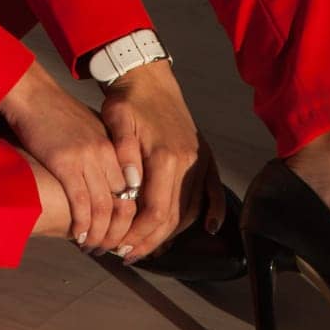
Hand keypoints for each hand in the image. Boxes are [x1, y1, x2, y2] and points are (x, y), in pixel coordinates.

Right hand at [0, 62, 143, 252]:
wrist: (33, 94)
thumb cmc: (56, 112)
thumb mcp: (88, 130)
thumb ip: (100, 154)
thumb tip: (104, 184)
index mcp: (114, 144)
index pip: (133, 190)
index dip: (130, 217)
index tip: (122, 233)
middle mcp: (106, 152)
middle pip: (123, 203)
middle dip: (118, 231)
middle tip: (109, 248)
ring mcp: (87, 158)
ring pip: (104, 208)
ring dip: (100, 234)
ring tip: (94, 247)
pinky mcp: (66, 163)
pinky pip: (81, 203)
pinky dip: (83, 224)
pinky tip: (79, 236)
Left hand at [98, 58, 225, 262]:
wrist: (148, 74)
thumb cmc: (128, 98)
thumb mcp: (116, 120)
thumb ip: (123, 154)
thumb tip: (130, 186)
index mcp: (166, 156)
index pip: (157, 210)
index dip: (139, 233)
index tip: (121, 246)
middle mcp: (188, 161)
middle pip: (174, 216)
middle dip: (150, 240)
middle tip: (128, 254)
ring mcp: (199, 158)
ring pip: (190, 208)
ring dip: (172, 232)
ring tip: (148, 246)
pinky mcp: (203, 154)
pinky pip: (212, 189)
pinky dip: (213, 210)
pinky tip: (209, 228)